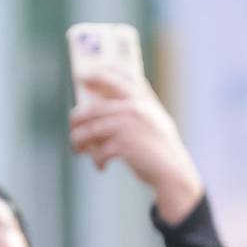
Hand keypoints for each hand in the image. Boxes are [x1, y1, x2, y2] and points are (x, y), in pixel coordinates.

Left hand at [68, 68, 202, 223]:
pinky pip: (99, 151)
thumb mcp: (154, 121)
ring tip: (77, 149)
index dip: (98, 74)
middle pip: (93, 108)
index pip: (118, 78)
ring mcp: (128, 126)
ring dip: (79, 141)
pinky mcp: (124, 145)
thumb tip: (98, 108)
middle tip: (73, 126)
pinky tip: (100, 166)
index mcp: (144, 100)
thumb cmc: (160, 148)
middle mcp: (134, 108)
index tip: (82, 75)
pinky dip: (97, 160)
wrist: (173, 172)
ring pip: (90, 130)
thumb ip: (135, 108)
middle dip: (77, 118)